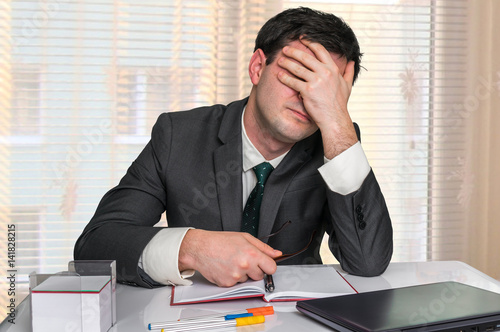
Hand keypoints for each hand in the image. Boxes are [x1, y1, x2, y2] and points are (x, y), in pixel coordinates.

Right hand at [178, 229, 281, 286]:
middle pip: (260, 276)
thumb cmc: (220, 241)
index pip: (272, 268)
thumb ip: (263, 247)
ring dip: (242, 273)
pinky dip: (232, 277)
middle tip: (243, 259)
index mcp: (251, 253)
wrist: (200, 248)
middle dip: (255, 269)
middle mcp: (245, 266)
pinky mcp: (227, 284)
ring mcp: (236, 276)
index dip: (268, 265)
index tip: (264, 263)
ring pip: (247, 280)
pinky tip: (226, 267)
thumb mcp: (244, 237)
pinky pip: (236, 284)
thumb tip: (277, 254)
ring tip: (231, 261)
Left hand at [277, 39, 357, 158]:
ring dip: (287, 63)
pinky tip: (279, 75)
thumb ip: (349, 72)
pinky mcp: (307, 91)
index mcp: (333, 69)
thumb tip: (352, 62)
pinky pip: (293, 82)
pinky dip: (285, 78)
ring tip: (280, 60)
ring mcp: (316, 81)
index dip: (310, 42)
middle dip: (294, 52)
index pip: (320, 50)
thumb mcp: (347, 85)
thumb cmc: (340, 104)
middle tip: (285, 49)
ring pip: (297, 68)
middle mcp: (325, 73)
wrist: (334, 118)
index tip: (302, 38)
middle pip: (306, 57)